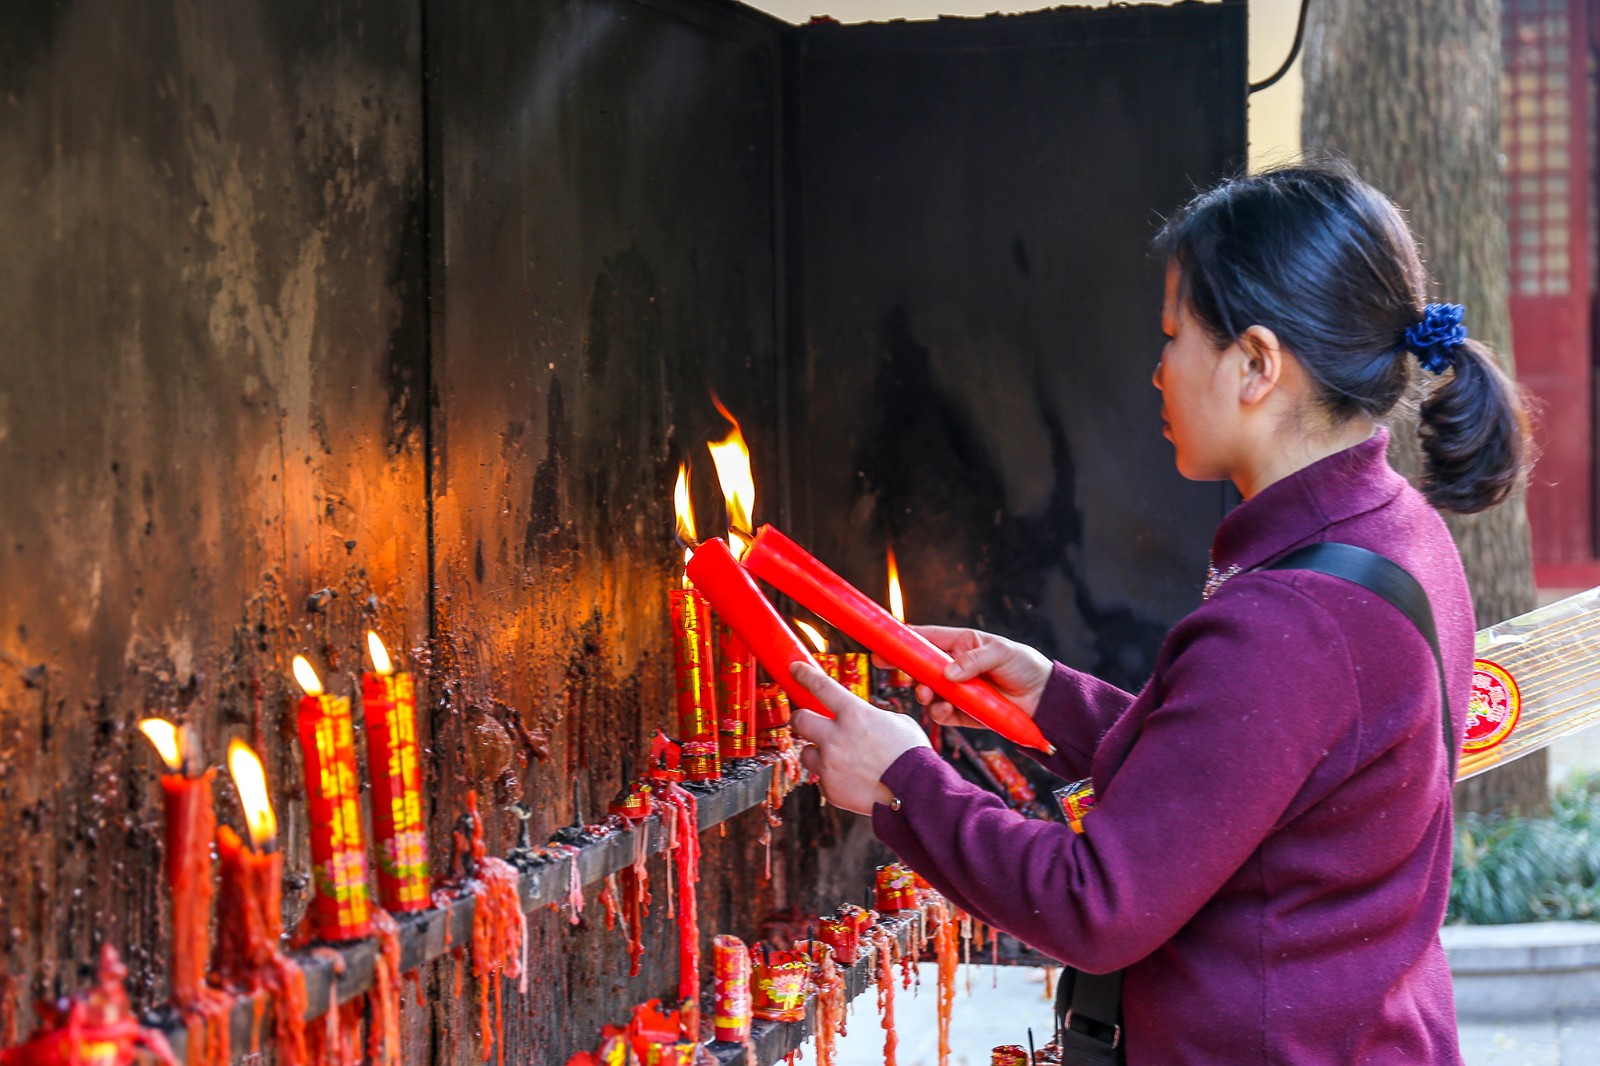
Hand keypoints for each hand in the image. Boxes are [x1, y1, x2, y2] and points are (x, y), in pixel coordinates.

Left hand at [788, 662, 930, 814]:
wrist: (917, 794)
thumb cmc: (912, 756)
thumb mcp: (897, 722)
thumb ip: (869, 716)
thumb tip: (858, 719)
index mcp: (855, 714)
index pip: (821, 686)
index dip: (805, 675)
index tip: (796, 670)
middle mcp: (836, 738)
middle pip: (799, 719)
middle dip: (803, 718)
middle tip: (811, 721)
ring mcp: (830, 765)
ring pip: (807, 752)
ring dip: (819, 752)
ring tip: (842, 759)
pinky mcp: (830, 789)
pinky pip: (822, 778)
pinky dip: (833, 777)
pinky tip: (853, 779)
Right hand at [875, 626, 1051, 729]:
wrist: (1044, 700)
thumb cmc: (1025, 666)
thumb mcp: (1002, 652)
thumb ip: (973, 660)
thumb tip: (947, 673)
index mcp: (960, 644)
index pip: (926, 639)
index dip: (903, 642)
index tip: (883, 647)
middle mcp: (954, 667)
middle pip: (920, 668)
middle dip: (908, 672)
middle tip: (902, 677)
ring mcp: (956, 691)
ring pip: (927, 692)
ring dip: (923, 694)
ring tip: (928, 695)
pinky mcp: (962, 713)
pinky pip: (941, 714)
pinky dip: (938, 713)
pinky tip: (944, 709)